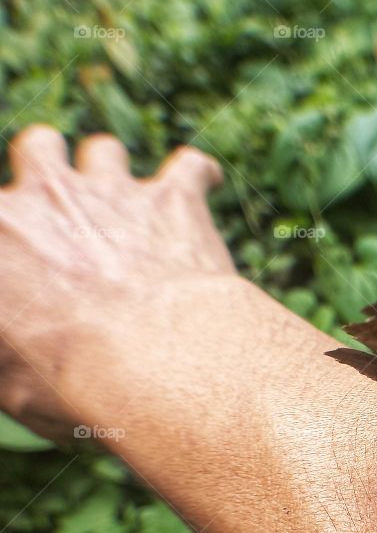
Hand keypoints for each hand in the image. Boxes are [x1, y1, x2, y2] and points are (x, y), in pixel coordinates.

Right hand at [0, 125, 234, 438]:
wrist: (148, 360)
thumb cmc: (70, 380)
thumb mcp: (6, 382)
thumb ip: (6, 356)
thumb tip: (15, 351)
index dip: (11, 237)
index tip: (22, 262)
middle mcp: (44, 196)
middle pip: (37, 150)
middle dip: (50, 166)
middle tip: (67, 202)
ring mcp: (112, 192)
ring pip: (104, 151)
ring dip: (116, 170)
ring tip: (133, 200)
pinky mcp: (174, 199)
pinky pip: (191, 168)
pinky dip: (197, 175)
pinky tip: (202, 184)